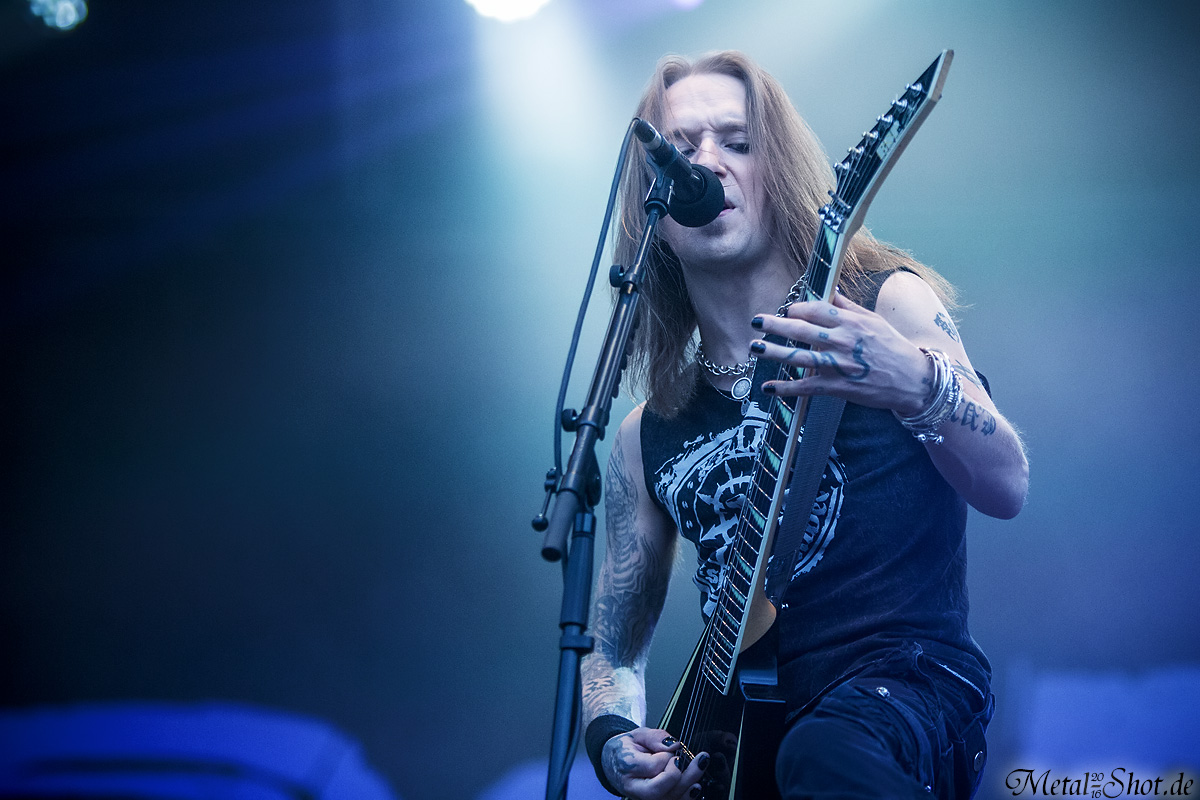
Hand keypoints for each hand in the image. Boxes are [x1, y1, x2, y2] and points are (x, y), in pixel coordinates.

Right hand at [602, 727, 708, 798]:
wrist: (613, 763)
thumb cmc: (626, 749)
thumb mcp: (637, 734)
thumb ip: (655, 737)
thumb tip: (674, 745)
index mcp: (627, 766)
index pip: (653, 767)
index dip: (668, 758)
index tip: (674, 750)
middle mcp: (634, 787)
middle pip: (660, 789)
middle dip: (683, 775)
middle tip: (698, 759)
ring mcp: (642, 799)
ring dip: (689, 786)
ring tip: (701, 766)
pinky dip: (686, 796)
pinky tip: (696, 786)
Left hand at [750, 290, 930, 414]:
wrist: (912, 380)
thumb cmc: (893, 347)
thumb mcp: (873, 321)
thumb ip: (848, 307)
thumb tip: (830, 291)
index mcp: (850, 322)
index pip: (816, 310)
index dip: (797, 309)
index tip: (787, 310)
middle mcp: (841, 341)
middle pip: (801, 330)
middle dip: (776, 325)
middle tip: (756, 321)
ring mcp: (837, 365)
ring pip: (799, 357)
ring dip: (774, 352)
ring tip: (755, 347)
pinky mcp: (837, 387)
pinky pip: (806, 387)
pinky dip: (786, 388)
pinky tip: (768, 387)